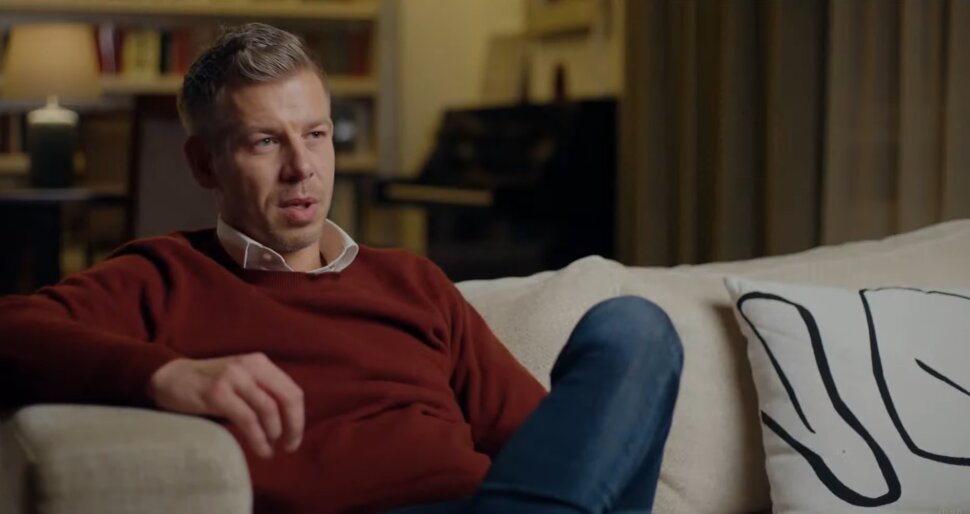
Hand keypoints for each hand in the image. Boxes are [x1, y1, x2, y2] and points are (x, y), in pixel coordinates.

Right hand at [148, 353, 303, 458]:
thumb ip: (263, 393)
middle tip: (289, 446)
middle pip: (287, 398)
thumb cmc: (209, 384)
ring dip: (273, 435)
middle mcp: (250, 366)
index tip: (295, 437)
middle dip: (293, 426)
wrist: (170, 378)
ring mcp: (234, 378)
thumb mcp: (242, 381)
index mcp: (260, 363)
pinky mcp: (218, 393)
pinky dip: (258, 438)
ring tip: (269, 450)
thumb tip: (288, 423)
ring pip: (268, 410)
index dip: (299, 417)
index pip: (292, 390)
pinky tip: (260, 449)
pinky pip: (247, 419)